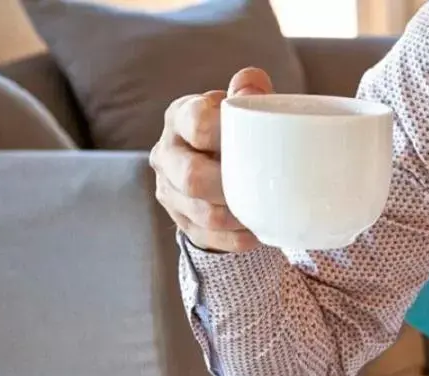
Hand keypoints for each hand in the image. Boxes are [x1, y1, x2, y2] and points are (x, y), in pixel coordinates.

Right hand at [150, 68, 272, 252]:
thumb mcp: (242, 109)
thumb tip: (252, 84)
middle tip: (258, 188)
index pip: (195, 122)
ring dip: (234, 217)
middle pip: (192, 176)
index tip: (247, 141)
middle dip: (227, 186)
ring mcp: (170, 189)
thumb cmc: (238, 133)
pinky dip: (234, 238)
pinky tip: (253, 232)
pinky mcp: (181, 221)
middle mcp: (167, 153)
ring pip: (200, 212)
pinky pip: (207, 237)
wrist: (224, 168)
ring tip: (260, 213)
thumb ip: (249, 93)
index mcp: (181, 117)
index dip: (220, 133)